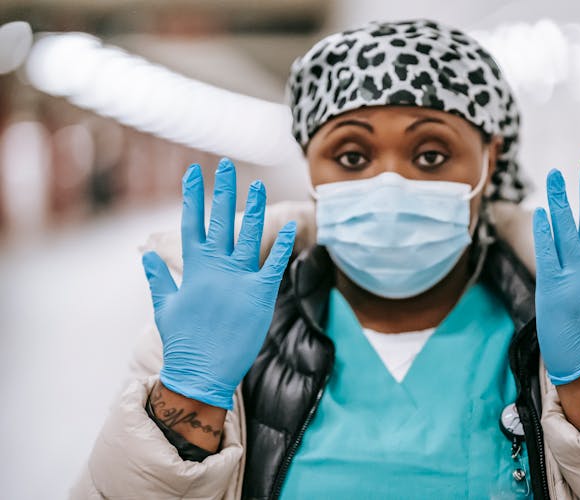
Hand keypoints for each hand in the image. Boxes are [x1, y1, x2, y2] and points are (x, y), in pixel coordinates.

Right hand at [141, 158, 295, 409]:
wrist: (201, 374)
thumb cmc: (183, 342)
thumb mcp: (165, 307)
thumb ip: (159, 278)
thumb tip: (147, 255)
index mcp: (193, 269)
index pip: (191, 224)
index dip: (192, 197)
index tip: (193, 172)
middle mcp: (215, 269)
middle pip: (219, 221)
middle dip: (222, 191)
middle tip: (226, 166)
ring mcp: (238, 280)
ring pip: (248, 236)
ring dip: (255, 210)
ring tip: (260, 186)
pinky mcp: (260, 295)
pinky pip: (273, 264)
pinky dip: (283, 245)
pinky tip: (291, 225)